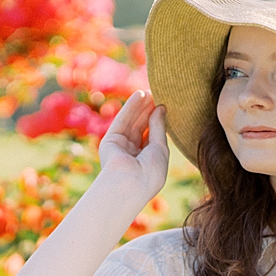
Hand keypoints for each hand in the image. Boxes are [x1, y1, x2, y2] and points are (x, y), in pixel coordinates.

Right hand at [97, 89, 169, 204]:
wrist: (130, 184)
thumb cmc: (150, 173)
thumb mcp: (160, 149)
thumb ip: (159, 128)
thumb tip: (160, 108)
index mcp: (147, 160)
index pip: (152, 136)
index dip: (157, 120)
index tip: (164, 105)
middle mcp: (132, 154)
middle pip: (141, 127)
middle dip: (148, 111)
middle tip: (156, 94)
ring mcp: (121, 147)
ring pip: (131, 122)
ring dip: (139, 106)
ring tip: (148, 91)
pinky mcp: (111, 140)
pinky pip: (122, 120)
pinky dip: (130, 107)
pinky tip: (138, 95)